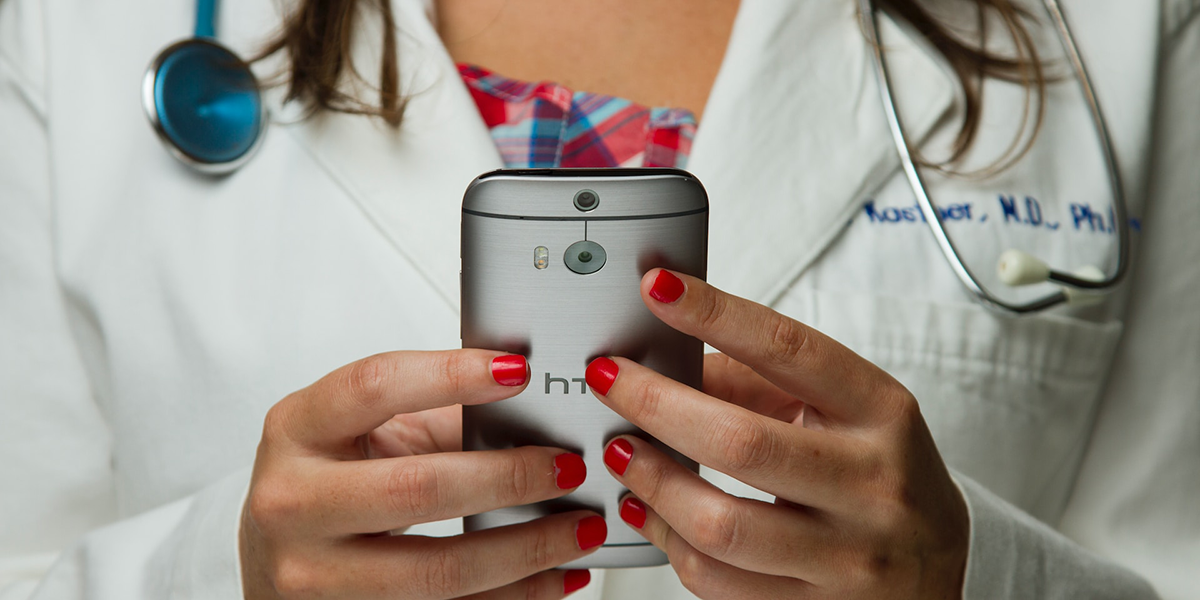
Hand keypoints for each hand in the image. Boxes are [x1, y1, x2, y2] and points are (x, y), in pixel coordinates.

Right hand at [240, 350, 603, 598]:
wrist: (273, 557)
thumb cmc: (324, 479)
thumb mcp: (362, 432)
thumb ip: (438, 415)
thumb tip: (530, 409)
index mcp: (297, 429)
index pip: (374, 387)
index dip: (451, 374)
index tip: (518, 372)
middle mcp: (292, 501)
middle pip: (418, 488)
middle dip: (510, 477)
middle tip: (568, 465)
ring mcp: (314, 573)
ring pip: (439, 568)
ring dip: (527, 549)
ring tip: (581, 527)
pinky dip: (514, 596)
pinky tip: (556, 576)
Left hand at [586, 270, 968, 598]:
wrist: (944, 564)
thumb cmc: (878, 470)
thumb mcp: (843, 411)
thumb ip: (757, 381)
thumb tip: (663, 358)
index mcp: (882, 413)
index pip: (790, 351)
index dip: (716, 315)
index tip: (658, 289)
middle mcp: (873, 484)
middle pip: (741, 443)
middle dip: (655, 404)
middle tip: (609, 379)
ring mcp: (847, 558)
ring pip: (720, 526)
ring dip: (651, 482)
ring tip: (621, 450)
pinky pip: (717, 582)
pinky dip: (666, 540)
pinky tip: (647, 510)